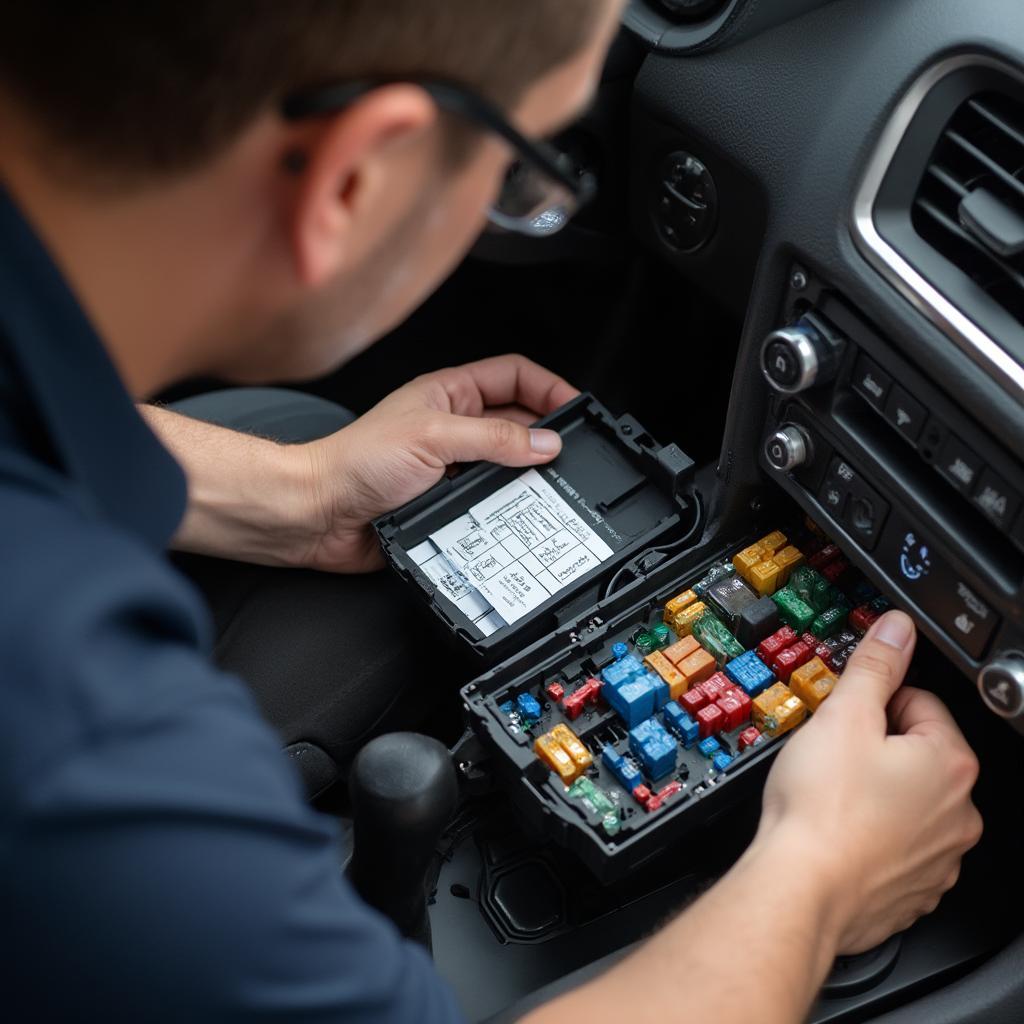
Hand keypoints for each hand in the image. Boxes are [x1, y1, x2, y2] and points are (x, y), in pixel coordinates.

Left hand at [296, 354, 578, 571]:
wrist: (319, 514)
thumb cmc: (355, 462)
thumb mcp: (432, 437)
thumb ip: (492, 437)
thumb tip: (543, 441)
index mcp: (449, 395)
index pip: (514, 376)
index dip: (549, 387)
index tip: (578, 407)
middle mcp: (454, 428)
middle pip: (518, 422)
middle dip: (546, 435)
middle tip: (572, 452)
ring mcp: (453, 467)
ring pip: (508, 467)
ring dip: (528, 476)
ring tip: (548, 484)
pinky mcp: (448, 504)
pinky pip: (491, 503)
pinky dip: (508, 508)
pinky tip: (517, 513)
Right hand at [754, 610, 982, 953]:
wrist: (803, 888)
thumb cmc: (821, 809)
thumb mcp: (843, 715)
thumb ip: (875, 666)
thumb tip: (896, 630)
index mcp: (949, 763)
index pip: (918, 703)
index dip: (873, 704)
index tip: (846, 716)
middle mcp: (958, 813)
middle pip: (916, 754)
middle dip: (876, 749)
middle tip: (833, 756)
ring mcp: (940, 857)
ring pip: (908, 803)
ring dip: (877, 794)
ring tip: (832, 795)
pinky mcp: (915, 890)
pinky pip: (898, 848)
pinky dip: (873, 837)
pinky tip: (840, 831)